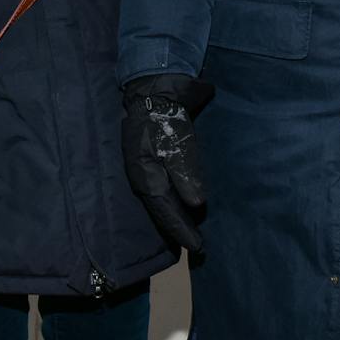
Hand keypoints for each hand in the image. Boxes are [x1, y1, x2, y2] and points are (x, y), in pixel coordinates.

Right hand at [122, 74, 214, 252]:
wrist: (153, 93)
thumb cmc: (167, 119)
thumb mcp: (179, 144)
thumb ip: (186, 174)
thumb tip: (195, 205)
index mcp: (146, 175)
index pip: (165, 210)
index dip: (181, 229)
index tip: (197, 246)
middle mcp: (142, 178)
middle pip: (161, 210)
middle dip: (178, 229)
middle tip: (198, 247)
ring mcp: (144, 171)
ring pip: (160, 202)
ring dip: (175, 218)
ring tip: (191, 234)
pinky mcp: (149, 164)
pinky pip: (161, 191)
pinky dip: (173, 204)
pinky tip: (183, 209)